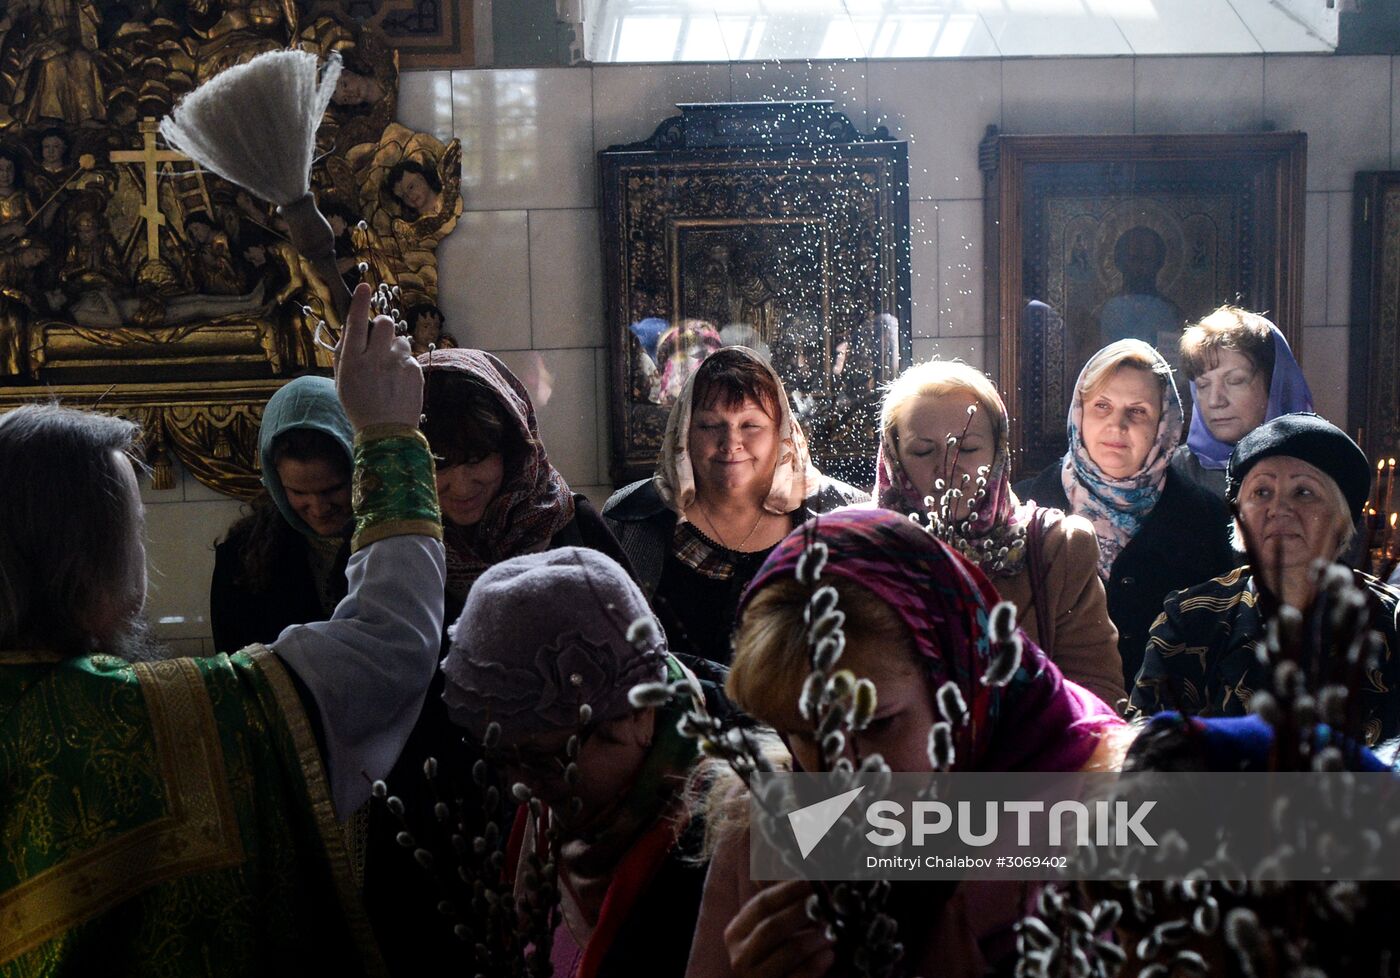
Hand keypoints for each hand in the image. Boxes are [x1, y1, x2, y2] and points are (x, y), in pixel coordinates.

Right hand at [335, 282, 421, 430]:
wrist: (386, 433)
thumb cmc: (360, 406)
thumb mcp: (342, 381)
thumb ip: (344, 354)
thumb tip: (351, 330)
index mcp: (352, 361)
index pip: (356, 323)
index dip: (360, 303)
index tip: (364, 287)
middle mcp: (375, 359)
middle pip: (385, 323)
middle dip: (383, 326)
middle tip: (380, 340)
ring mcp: (398, 365)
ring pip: (400, 340)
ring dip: (394, 348)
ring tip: (389, 370)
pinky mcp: (415, 371)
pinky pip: (409, 357)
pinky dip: (404, 365)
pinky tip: (398, 382)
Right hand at [724, 880, 833, 977]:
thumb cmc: (780, 958)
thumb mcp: (776, 930)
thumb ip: (784, 905)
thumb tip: (803, 866)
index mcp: (737, 932)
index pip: (762, 904)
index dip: (789, 889)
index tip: (814, 879)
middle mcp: (740, 956)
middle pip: (773, 926)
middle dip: (803, 912)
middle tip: (829, 902)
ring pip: (787, 952)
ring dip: (814, 937)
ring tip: (834, 929)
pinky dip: (815, 966)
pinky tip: (829, 956)